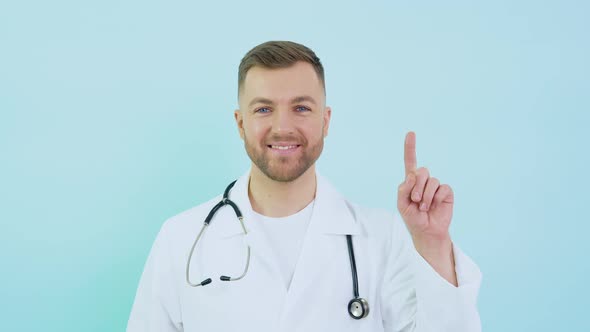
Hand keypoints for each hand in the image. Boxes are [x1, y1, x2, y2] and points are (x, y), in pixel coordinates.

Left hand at [397, 132, 456, 284]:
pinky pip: (442, 188)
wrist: (426, 231)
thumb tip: (412, 175)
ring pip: (431, 181)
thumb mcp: (401, 204)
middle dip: (417, 186)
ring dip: (425, 196)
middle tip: (415, 200)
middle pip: (421, 171)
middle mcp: (424, 181)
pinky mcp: (446, 192)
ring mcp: (436, 186)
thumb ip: (403, 188)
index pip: (410, 161)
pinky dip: (436, 198)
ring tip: (423, 207)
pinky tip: (434, 206)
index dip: (410, 147)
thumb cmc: (413, 218)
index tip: (411, 133)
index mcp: (411, 181)